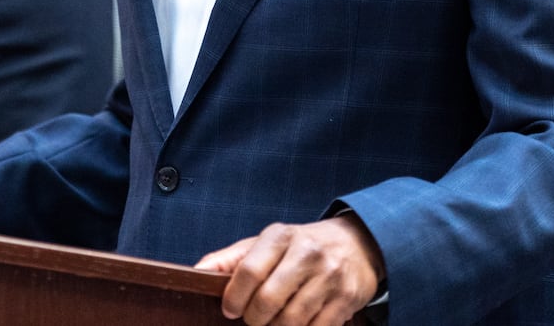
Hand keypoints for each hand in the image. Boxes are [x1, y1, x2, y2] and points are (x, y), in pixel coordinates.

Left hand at [195, 216, 384, 325]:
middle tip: (255, 319)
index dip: (234, 298)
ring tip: (275, 322)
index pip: (248, 271)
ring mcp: (329, 277)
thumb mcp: (267, 244)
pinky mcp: (347, 299)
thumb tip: (196, 273)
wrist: (357, 244)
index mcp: (281, 236)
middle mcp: (307, 253)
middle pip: (267, 302)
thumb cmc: (300, 247)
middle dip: (255, 319)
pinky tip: (298, 324)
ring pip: (291, 321)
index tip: (230, 310)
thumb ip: (231, 259)